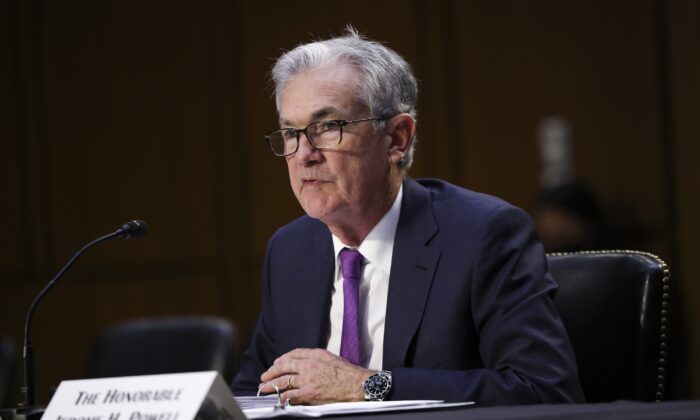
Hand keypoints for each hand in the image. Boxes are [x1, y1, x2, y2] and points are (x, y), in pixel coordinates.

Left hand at [259, 348, 373, 404]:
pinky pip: (290, 395)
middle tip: (265, 376)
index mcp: (314, 355)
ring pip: (283, 381)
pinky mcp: (308, 393)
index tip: (277, 363)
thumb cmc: (347, 372)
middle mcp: (308, 365)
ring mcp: (307, 380)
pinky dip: (282, 397)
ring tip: (264, 388)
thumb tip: (304, 361)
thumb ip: (316, 357)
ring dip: (272, 385)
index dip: (283, 359)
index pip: (293, 354)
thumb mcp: (331, 357)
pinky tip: (278, 399)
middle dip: (272, 372)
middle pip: (284, 367)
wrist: (356, 384)